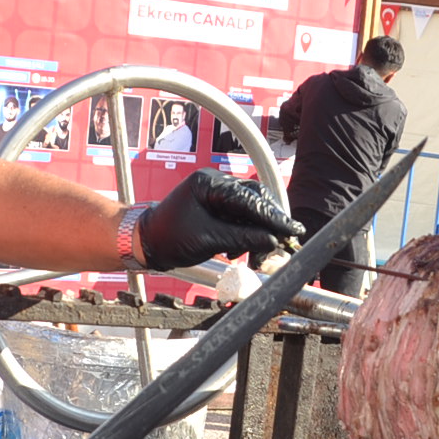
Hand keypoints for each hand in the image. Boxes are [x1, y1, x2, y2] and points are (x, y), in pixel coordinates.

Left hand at [138, 170, 302, 269]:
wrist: (146, 242)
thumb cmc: (169, 237)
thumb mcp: (209, 240)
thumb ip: (243, 238)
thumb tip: (272, 240)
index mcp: (209, 184)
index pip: (249, 198)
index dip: (273, 216)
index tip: (292, 230)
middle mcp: (215, 184)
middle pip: (254, 199)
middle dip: (268, 223)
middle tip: (281, 243)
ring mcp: (216, 195)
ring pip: (249, 210)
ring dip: (257, 232)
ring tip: (257, 254)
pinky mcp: (216, 208)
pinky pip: (240, 217)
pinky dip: (245, 233)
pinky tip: (240, 250)